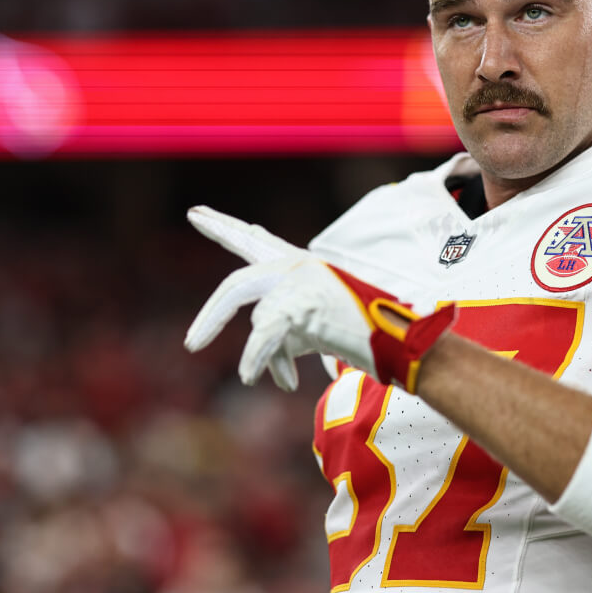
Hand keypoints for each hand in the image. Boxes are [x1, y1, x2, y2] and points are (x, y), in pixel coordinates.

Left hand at [183, 206, 454, 392]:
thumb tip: (253, 368)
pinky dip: (257, 360)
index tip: (195, 213)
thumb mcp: (315, 331)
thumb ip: (283, 334)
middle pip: (237, 285)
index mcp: (302, 265)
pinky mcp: (299, 303)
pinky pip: (264, 337)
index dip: (223, 228)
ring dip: (265, 357)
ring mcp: (299, 282)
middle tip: (191, 345)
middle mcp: (298, 266)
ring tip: (284, 379)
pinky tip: (252, 377)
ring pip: (260, 324)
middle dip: (211, 317)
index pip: (255, 241)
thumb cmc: (365, 336)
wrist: (400, 337)